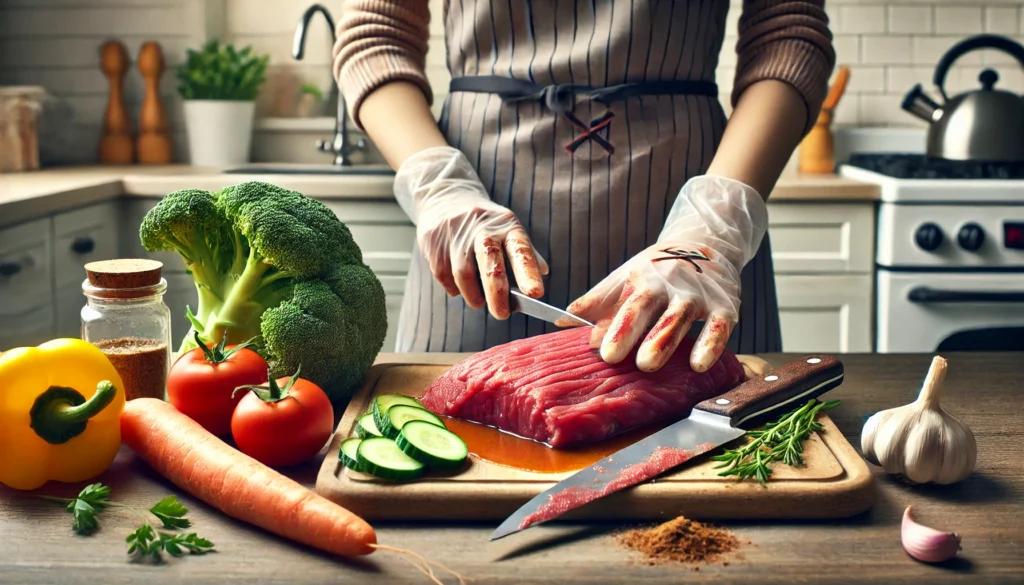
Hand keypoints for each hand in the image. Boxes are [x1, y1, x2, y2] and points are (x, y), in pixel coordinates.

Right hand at [394, 146, 547, 318]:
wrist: (445, 196)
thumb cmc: (485, 223)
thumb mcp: (508, 229)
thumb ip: (525, 253)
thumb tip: (543, 274)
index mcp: (506, 225)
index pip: (520, 250)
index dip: (528, 273)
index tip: (536, 294)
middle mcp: (481, 226)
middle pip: (490, 263)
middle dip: (497, 293)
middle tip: (502, 314)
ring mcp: (455, 232)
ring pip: (463, 274)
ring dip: (473, 296)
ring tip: (479, 304)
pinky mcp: (434, 241)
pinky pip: (443, 275)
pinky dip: (454, 288)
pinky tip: (459, 288)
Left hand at [567, 175, 767, 372]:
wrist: (706, 243)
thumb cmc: (657, 269)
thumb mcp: (625, 278)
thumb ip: (596, 302)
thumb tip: (561, 322)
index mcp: (643, 278)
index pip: (629, 304)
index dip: (618, 328)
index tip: (604, 353)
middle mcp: (671, 283)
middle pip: (654, 309)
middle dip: (639, 335)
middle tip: (624, 360)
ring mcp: (699, 294)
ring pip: (683, 317)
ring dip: (668, 340)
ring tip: (651, 364)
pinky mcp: (726, 305)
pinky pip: (720, 326)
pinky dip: (711, 344)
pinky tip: (699, 364)